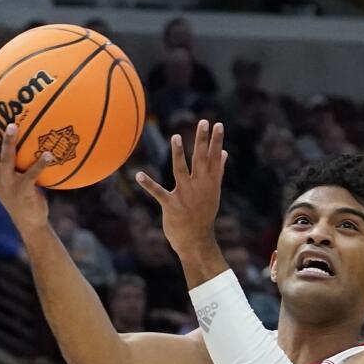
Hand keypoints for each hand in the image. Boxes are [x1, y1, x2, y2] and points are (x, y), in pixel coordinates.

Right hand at [0, 106, 55, 229]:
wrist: (28, 220)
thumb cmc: (21, 193)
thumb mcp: (10, 175)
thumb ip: (10, 158)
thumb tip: (20, 134)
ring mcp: (7, 182)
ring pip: (6, 158)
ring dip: (9, 141)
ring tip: (13, 126)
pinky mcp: (23, 190)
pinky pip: (32, 174)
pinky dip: (41, 164)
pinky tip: (50, 155)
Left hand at [136, 120, 227, 263]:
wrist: (196, 241)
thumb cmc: (203, 215)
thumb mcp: (213, 192)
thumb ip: (217, 171)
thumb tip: (224, 153)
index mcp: (209, 183)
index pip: (214, 158)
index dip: (216, 141)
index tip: (218, 124)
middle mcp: (199, 187)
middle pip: (200, 159)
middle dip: (202, 141)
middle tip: (203, 122)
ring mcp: (185, 195)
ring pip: (180, 170)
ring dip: (178, 154)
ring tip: (175, 137)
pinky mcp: (171, 205)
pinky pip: (158, 192)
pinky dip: (148, 184)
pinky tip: (138, 175)